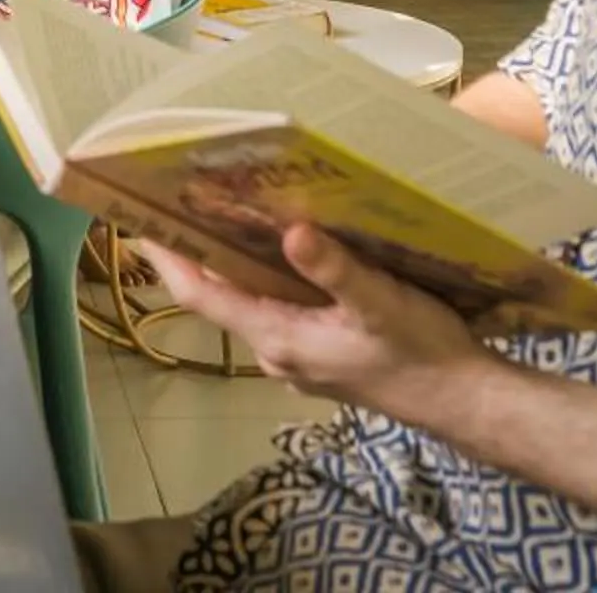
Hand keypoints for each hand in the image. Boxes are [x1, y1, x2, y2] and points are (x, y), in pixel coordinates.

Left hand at [139, 225, 491, 420]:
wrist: (462, 400)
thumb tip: (292, 232)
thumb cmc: (421, 351)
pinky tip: (284, 249)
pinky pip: (279, 310)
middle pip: (219, 295)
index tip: (135, 219)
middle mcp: (275, 351)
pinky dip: (269, 278)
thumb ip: (335, 270)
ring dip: (235, 262)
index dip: (166, 258)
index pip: (201, 294)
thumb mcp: (381, 303)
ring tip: (226, 209)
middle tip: (180, 197)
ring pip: (251, 302)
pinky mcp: (320, 355)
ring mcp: (297, 357)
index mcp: (277, 337)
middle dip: (197, 251)